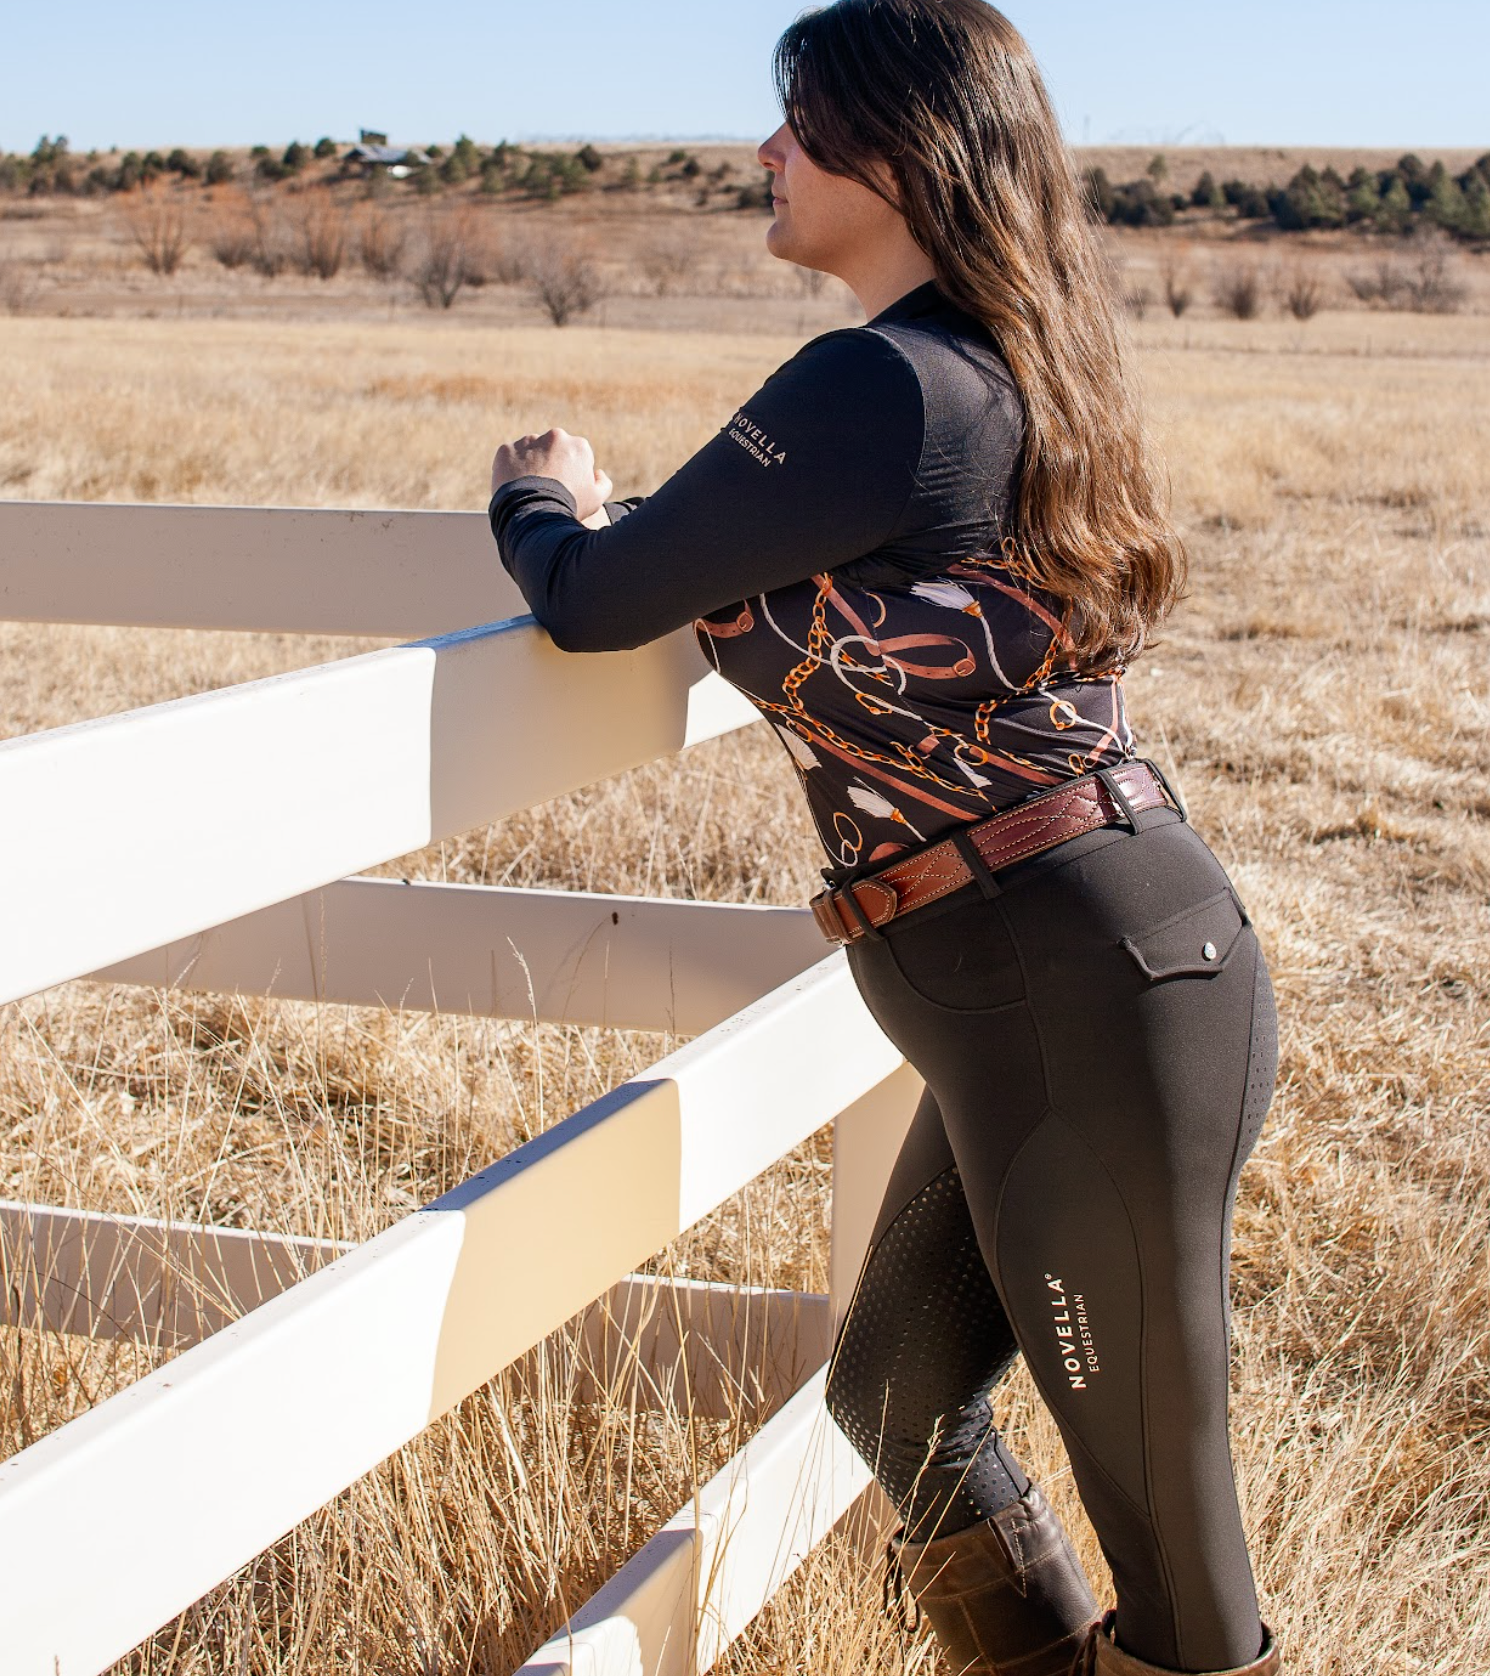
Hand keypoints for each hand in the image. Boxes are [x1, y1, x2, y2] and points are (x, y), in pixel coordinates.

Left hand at [490, 427, 613, 523]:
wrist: (534, 513)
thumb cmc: (569, 506)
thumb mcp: (596, 500)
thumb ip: (603, 484)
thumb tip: (598, 473)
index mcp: (579, 446)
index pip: (576, 457)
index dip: (572, 474)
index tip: (566, 489)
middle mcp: (554, 436)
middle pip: (553, 450)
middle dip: (551, 464)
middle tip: (547, 489)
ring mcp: (528, 441)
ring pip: (530, 452)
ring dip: (530, 465)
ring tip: (529, 489)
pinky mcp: (507, 449)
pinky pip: (509, 458)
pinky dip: (511, 469)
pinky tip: (515, 487)